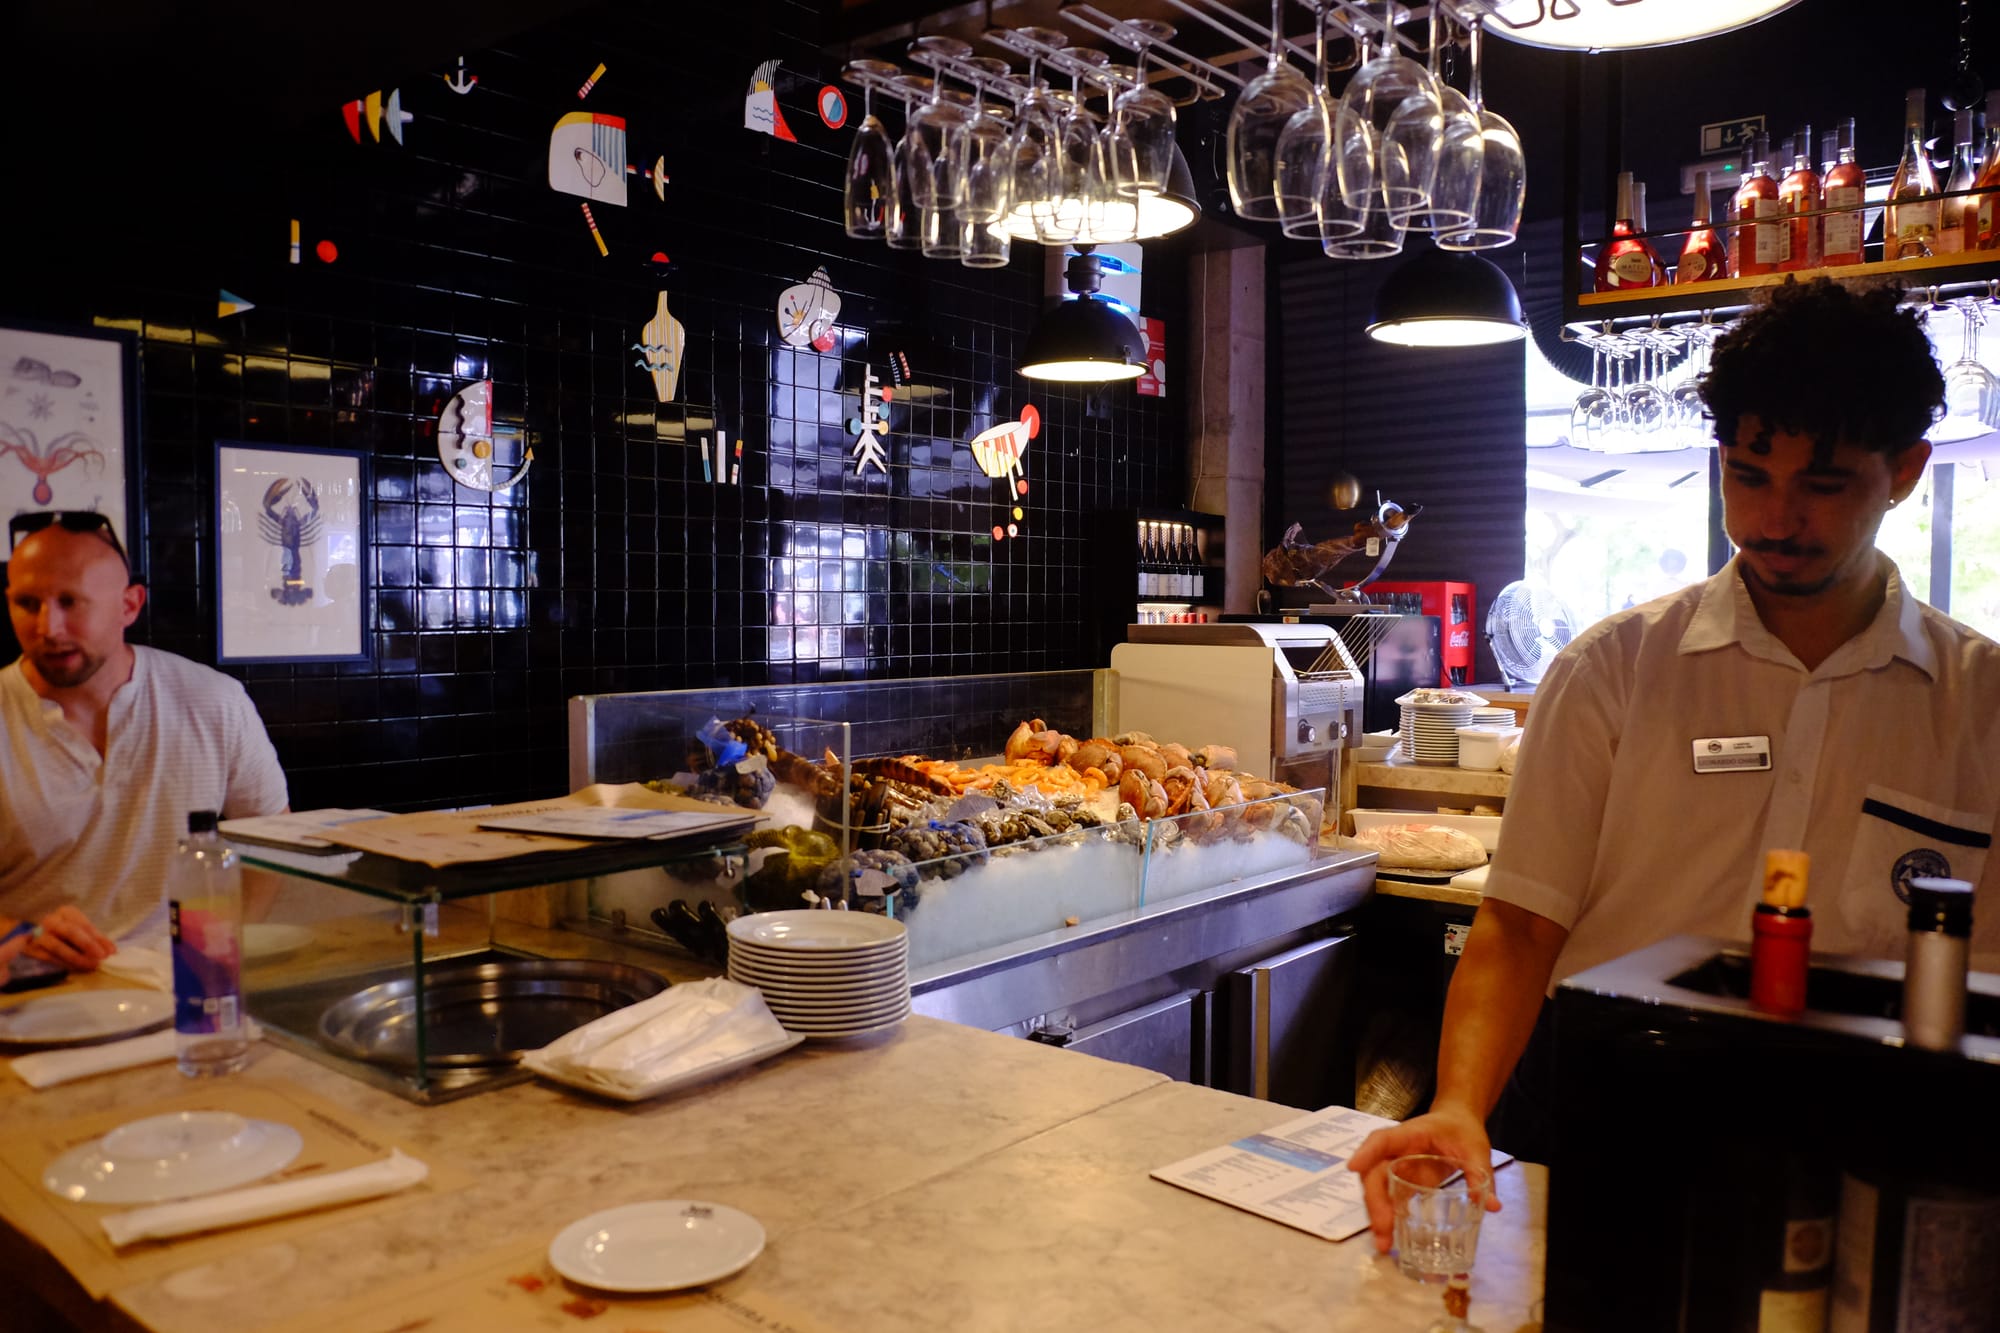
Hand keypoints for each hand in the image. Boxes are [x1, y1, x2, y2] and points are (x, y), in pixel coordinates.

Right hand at [21, 906, 116, 971]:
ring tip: (92, 965)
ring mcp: (39, 933)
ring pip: (58, 946)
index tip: (112, 951)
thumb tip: (111, 952)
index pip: (85, 925)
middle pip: (71, 932)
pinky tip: (78, 968)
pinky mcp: (32, 947)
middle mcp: (52, 920)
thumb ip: (94, 938)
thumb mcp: (80, 930)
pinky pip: (49, 957)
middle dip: (88, 945)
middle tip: (102, 957)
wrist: (36, 934)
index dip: (100, 938)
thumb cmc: (65, 932)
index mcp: (66, 912)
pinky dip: (65, 963)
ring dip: (77, 957)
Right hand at [1347, 1105, 1501, 1252]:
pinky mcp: (1400, 1181)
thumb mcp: (1475, 1148)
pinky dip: (1386, 1217)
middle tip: (1383, 1231)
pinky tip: (1390, 1239)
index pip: (1382, 1140)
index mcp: (1410, 1134)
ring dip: (1376, 1215)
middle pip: (1374, 1173)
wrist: (1456, 1122)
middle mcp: (1395, 1151)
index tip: (1353, 1167)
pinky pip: (1387, 1199)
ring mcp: (1395, 1167)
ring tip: (1383, 1243)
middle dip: (1374, 1202)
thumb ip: (1481, 1174)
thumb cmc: (1462, 1130)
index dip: (1366, 1152)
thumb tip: (1492, 1206)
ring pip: (1375, 1189)